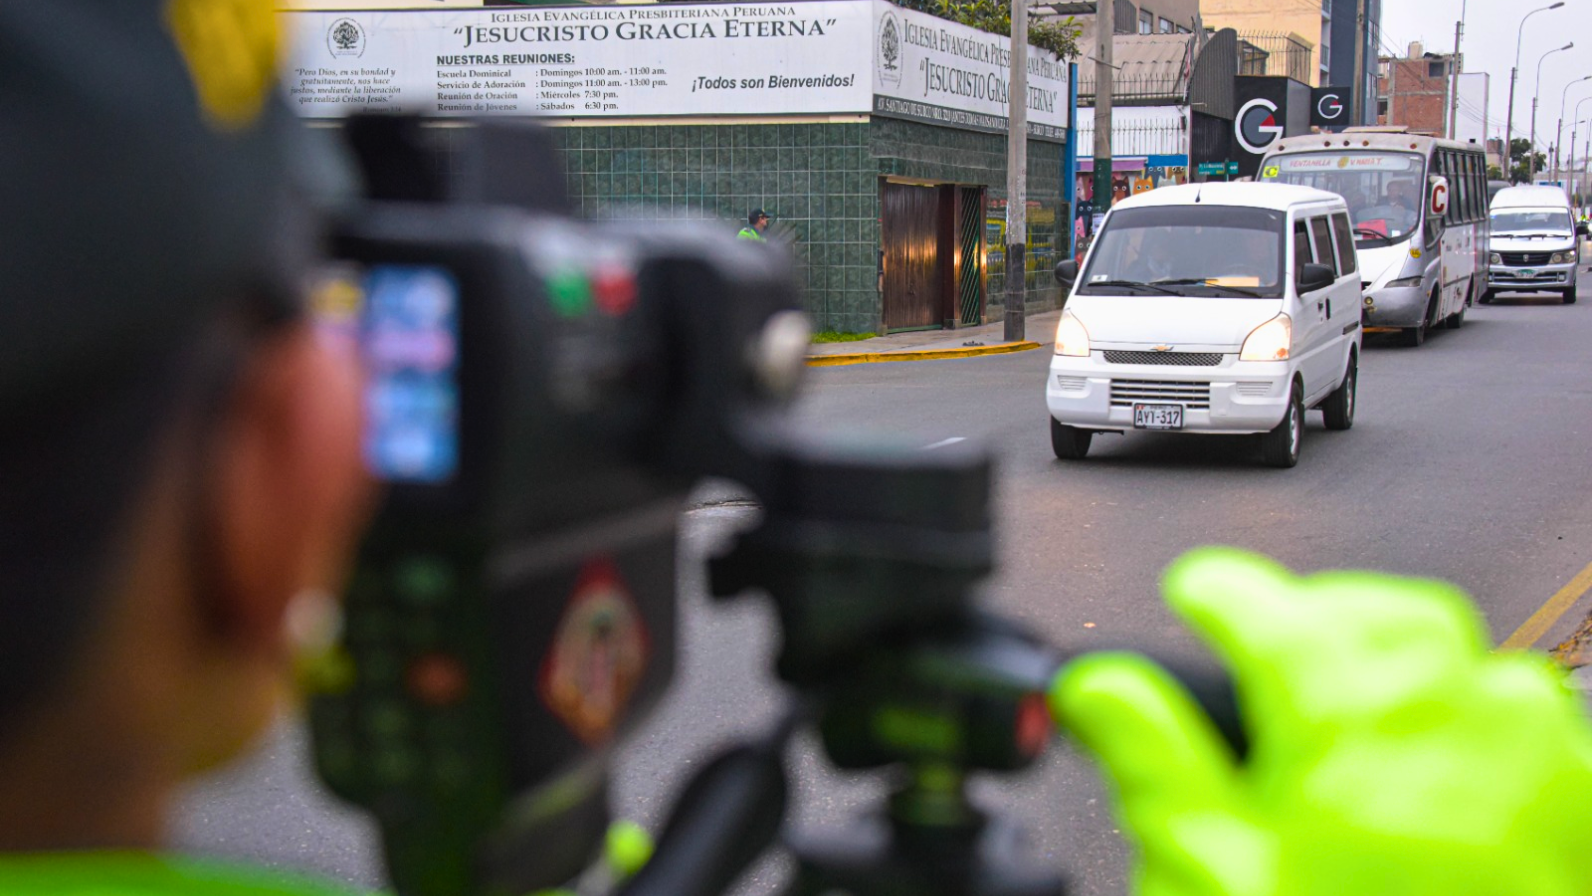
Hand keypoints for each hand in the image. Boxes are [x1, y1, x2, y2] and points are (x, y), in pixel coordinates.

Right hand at [1048, 547, 1591, 895]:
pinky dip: (1480, 718)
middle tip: (1269, 638)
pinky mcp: (1579, 813)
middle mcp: (1452, 724)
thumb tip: (1096, 686)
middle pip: (1379, 614)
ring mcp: (1532, 765)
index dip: (1219, 591)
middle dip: (1316, 609)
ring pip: (1469, 658)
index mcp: (1347, 730)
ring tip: (1352, 700)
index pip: (1266, 612)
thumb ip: (1151, 761)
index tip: (1197, 591)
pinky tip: (1439, 759)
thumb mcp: (1212, 874)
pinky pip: (1536, 724)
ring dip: (1403, 661)